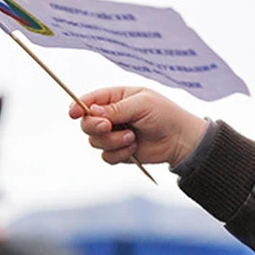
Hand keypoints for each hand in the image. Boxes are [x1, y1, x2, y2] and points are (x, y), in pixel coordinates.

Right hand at [68, 87, 207, 166]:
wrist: (180, 140)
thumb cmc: (164, 115)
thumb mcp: (141, 105)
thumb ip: (116, 109)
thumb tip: (92, 112)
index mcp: (116, 98)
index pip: (89, 101)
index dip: (78, 106)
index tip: (74, 113)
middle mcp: (111, 116)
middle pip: (86, 123)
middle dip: (95, 126)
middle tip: (108, 126)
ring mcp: (114, 134)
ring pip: (95, 141)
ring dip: (112, 141)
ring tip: (132, 137)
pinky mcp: (119, 151)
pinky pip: (106, 156)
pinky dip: (118, 153)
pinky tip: (134, 148)